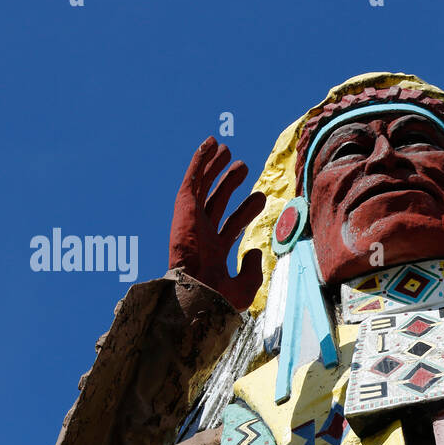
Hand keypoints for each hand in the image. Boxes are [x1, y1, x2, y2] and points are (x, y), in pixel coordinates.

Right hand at [168, 136, 266, 309]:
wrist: (195, 296)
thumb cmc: (217, 299)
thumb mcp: (244, 287)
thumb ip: (252, 269)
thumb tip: (254, 249)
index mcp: (214, 252)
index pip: (231, 224)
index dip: (246, 210)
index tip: (259, 197)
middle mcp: (201, 235)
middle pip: (217, 202)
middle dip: (229, 183)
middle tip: (244, 166)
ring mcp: (192, 221)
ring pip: (204, 187)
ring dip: (215, 168)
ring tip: (228, 150)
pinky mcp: (184, 210)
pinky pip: (192, 180)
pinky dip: (200, 161)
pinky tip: (210, 145)